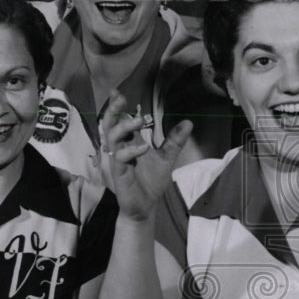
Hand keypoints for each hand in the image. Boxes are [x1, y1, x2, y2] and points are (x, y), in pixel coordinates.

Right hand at [98, 91, 191, 220]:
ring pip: (112, 139)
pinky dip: (131, 151)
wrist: (146, 205)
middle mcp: (121, 148)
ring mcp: (118, 160)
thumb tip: (189, 122)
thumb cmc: (151, 181)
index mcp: (130, 142)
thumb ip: (174, 141)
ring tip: (138, 120)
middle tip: (120, 98)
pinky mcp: (119, 173)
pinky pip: (120, 159)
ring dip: (123, 127)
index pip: (120, 120)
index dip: (117, 107)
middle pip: (110, 125)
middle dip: (113, 111)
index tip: (117, 92)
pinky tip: (144, 147)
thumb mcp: (167, 158)